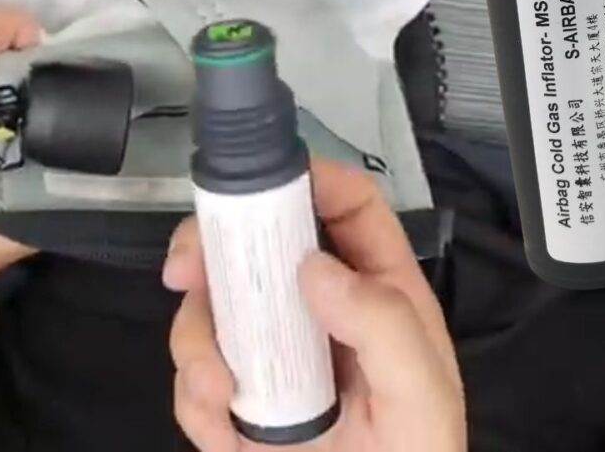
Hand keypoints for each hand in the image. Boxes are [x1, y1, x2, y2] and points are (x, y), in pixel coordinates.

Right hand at [164, 158, 465, 451]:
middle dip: (214, 249)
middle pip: (259, 243)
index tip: (259, 185)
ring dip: (198, 344)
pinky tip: (224, 439)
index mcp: (377, 290)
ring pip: (214, 306)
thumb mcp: (420, 396)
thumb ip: (384, 325)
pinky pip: (195, 374)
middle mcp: (320, 309)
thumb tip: (313, 265)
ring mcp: (275, 352)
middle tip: (184, 270)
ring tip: (216, 396)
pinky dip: (194, 400)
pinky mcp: (239, 398)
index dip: (309, 179)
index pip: (348, 208)